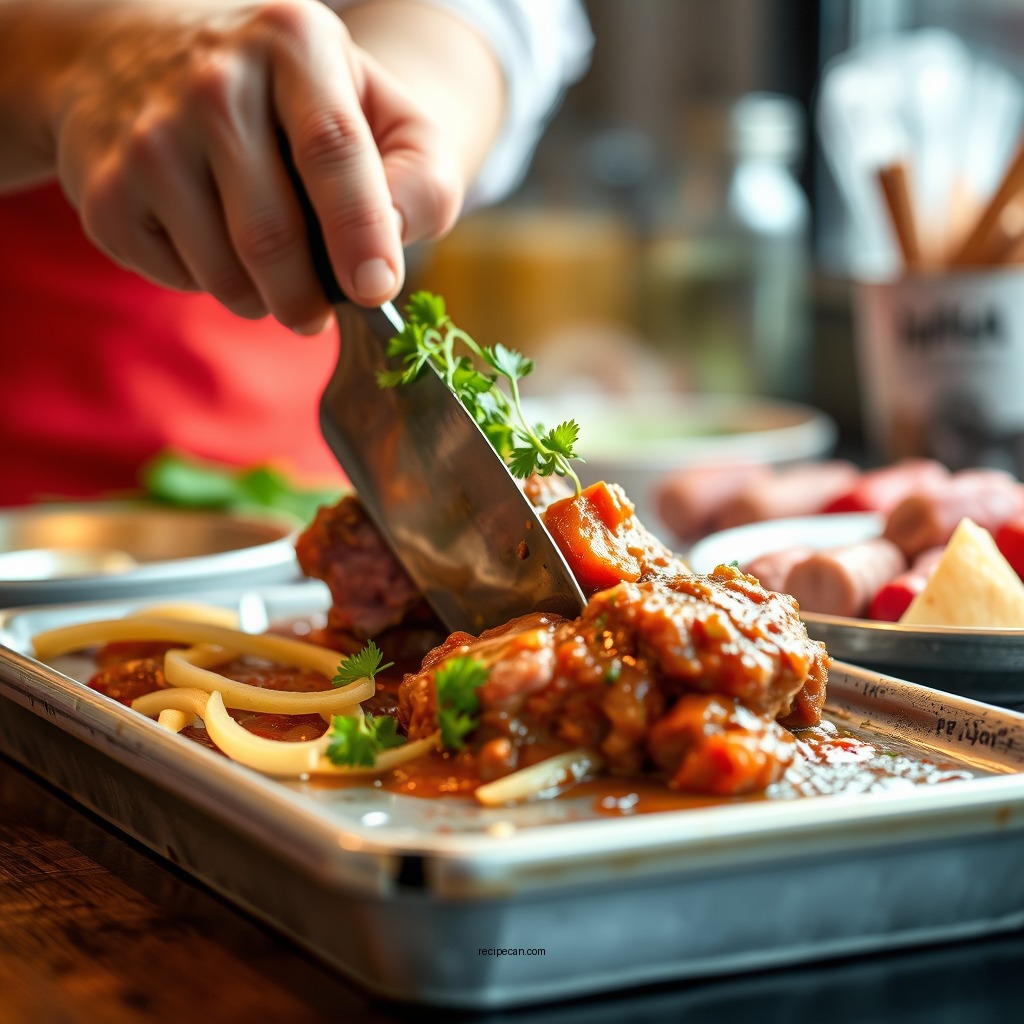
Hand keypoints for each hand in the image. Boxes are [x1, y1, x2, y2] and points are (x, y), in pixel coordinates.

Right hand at [46, 0, 464, 329]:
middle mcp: (212, 81)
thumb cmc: (290, 102)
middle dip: (307, 299)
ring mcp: (149, 136)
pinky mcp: (107, 191)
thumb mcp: (375, 107)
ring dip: (261, 299)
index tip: (376, 290)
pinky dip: (209, 284)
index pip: (332, 149)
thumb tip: (391, 246)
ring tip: (267, 267)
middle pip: (272, 234)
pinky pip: (180, 280)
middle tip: (318, 315)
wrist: (140, 61)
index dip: (359, 229)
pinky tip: (209, 238)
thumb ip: (418, 175)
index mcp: (294, 43)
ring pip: (226, 274)